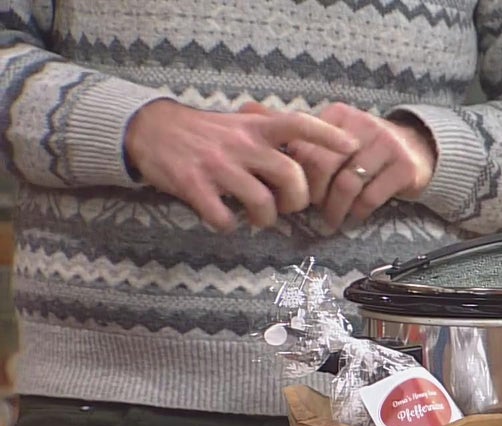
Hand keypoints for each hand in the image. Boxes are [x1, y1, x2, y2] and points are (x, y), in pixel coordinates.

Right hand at [124, 100, 359, 231]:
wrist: (149, 128)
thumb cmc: (203, 132)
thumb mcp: (239, 124)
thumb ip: (270, 137)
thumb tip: (309, 155)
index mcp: (256, 128)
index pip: (299, 124)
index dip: (328, 135)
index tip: (352, 146)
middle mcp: (241, 144)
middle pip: (290, 174)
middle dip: (297, 200)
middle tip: (288, 207)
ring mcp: (218, 165)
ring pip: (262, 202)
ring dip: (265, 220)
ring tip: (256, 219)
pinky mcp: (194, 185)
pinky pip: (223, 217)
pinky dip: (229, 226)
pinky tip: (225, 220)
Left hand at [245, 102, 436, 229]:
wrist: (417, 149)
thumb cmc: (362, 147)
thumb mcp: (328, 133)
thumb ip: (289, 126)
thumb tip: (245, 109)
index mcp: (338, 114)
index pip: (305, 144)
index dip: (294, 175)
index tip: (290, 193)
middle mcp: (363, 125)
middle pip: (323, 165)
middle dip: (312, 194)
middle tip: (307, 211)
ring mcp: (386, 145)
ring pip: (347, 184)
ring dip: (334, 209)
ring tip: (329, 221)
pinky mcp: (404, 167)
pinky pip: (371, 197)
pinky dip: (357, 213)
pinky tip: (352, 218)